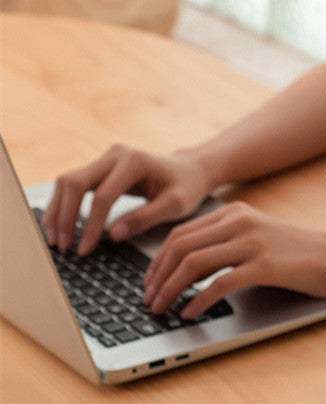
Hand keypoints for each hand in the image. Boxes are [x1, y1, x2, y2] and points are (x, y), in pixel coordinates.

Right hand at [41, 144, 214, 254]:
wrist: (191, 170)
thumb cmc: (187, 186)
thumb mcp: (175, 206)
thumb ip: (145, 218)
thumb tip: (113, 235)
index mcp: (134, 162)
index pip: (102, 196)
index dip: (90, 225)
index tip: (85, 249)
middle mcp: (115, 155)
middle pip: (74, 183)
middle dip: (65, 217)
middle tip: (62, 246)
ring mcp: (105, 159)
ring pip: (67, 182)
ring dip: (57, 210)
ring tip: (55, 239)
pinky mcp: (101, 168)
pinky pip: (74, 184)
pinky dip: (63, 205)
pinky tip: (59, 225)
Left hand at [143, 202, 325, 318]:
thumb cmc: (299, 254)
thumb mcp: (257, 237)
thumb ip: (226, 243)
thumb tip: (187, 270)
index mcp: (233, 212)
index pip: (180, 234)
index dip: (157, 261)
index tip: (149, 283)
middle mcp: (239, 222)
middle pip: (180, 246)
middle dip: (157, 276)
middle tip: (148, 299)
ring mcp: (252, 243)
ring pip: (193, 263)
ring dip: (170, 289)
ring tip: (161, 308)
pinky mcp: (265, 266)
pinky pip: (219, 283)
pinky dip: (197, 300)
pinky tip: (190, 312)